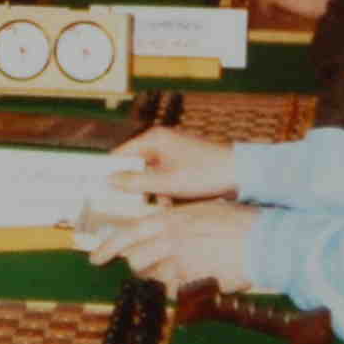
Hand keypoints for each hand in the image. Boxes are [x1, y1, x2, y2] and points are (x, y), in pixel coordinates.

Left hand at [86, 201, 258, 293]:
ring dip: (157, 277)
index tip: (95, 257)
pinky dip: (177, 288)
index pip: (128, 233)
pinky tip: (192, 279)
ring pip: (151, 276)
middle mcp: (170, 238)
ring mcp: (180, 260)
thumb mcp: (203, 211)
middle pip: (135, 259)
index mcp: (170, 218)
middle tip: (141, 268)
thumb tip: (164, 227)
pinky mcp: (192, 279)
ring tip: (174, 271)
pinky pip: (173, 289)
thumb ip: (179, 220)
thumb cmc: (238, 223)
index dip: (108, 247)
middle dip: (136, 266)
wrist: (263, 240)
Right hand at [108, 125, 237, 198]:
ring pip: (150, 175)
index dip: (111, 172)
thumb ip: (136, 181)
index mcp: (154, 139)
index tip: (102, 191)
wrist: (241, 173)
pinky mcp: (182, 163)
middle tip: (131, 204)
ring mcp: (172, 152)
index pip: (121, 154)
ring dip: (152, 192)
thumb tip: (110, 181)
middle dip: (135, 187)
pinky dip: (165, 191)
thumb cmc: (207, 173)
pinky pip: (164, 178)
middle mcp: (161, 142)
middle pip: (135, 166)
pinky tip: (172, 204)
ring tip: (160, 205)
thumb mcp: (168, 182)